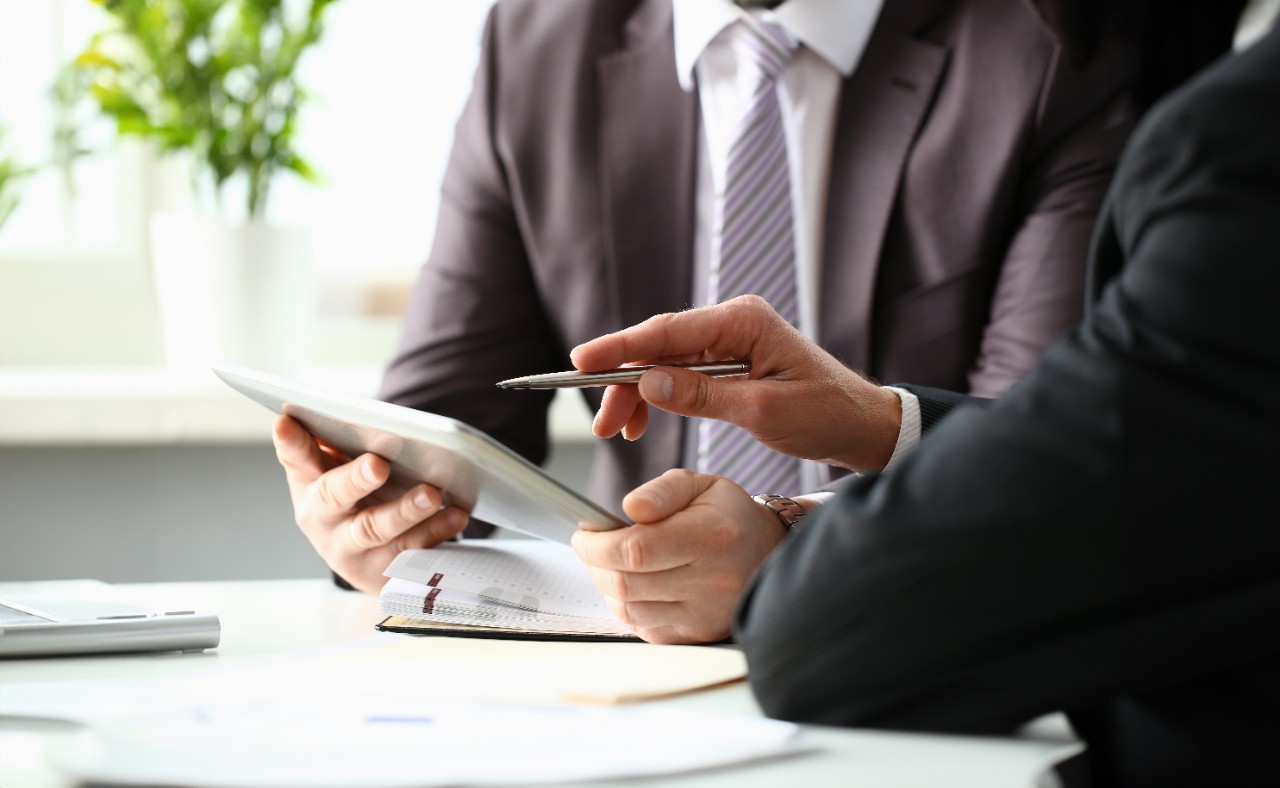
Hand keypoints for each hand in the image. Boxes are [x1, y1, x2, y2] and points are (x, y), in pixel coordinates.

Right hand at [272, 415, 469, 593]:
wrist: (369, 559)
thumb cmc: (358, 499)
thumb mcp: (341, 471)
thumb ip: (341, 443)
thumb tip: (355, 414)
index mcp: (309, 484)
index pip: (295, 458)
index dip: (289, 442)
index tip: (285, 421)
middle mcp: (321, 519)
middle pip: (334, 497)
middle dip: (355, 479)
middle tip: (378, 464)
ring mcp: (349, 551)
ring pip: (375, 529)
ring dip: (405, 510)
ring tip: (432, 493)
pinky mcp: (380, 573)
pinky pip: (409, 553)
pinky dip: (435, 533)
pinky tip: (455, 515)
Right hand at [570, 295, 902, 470]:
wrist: (862, 425)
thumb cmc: (826, 414)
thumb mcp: (762, 412)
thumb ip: (701, 397)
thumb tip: (648, 383)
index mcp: (743, 321)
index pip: (666, 332)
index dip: (620, 348)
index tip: (582, 362)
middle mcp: (733, 322)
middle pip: (658, 345)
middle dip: (622, 381)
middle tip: (601, 421)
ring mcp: (730, 340)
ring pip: (664, 361)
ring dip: (636, 393)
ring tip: (617, 429)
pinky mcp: (730, 360)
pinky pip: (680, 373)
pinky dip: (658, 396)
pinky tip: (642, 420)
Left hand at [571, 469, 796, 643]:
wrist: (770, 555)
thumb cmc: (728, 516)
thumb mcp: (700, 485)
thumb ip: (662, 491)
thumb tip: (630, 508)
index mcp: (711, 537)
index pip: (636, 550)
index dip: (597, 545)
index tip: (583, 535)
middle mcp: (710, 582)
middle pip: (626, 585)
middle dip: (595, 565)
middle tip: (591, 547)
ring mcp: (704, 615)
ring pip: (629, 611)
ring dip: (608, 587)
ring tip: (612, 564)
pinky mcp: (696, 634)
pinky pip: (644, 628)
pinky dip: (629, 606)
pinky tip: (636, 585)